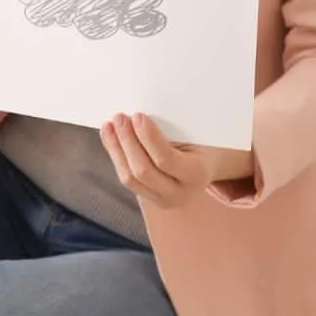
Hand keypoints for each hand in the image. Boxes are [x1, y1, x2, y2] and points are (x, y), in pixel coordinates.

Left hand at [99, 112, 252, 208]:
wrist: (206, 168)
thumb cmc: (201, 144)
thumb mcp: (195, 137)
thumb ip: (170, 131)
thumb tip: (137, 117)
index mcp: (197, 175)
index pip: (166, 159)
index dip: (148, 137)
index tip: (137, 115)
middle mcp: (179, 193)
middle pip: (143, 171)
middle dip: (127, 141)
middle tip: (120, 117)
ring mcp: (161, 200)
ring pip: (129, 178)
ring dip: (116, 149)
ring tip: (110, 125)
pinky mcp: (147, 198)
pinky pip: (126, 178)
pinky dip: (115, 156)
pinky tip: (110, 137)